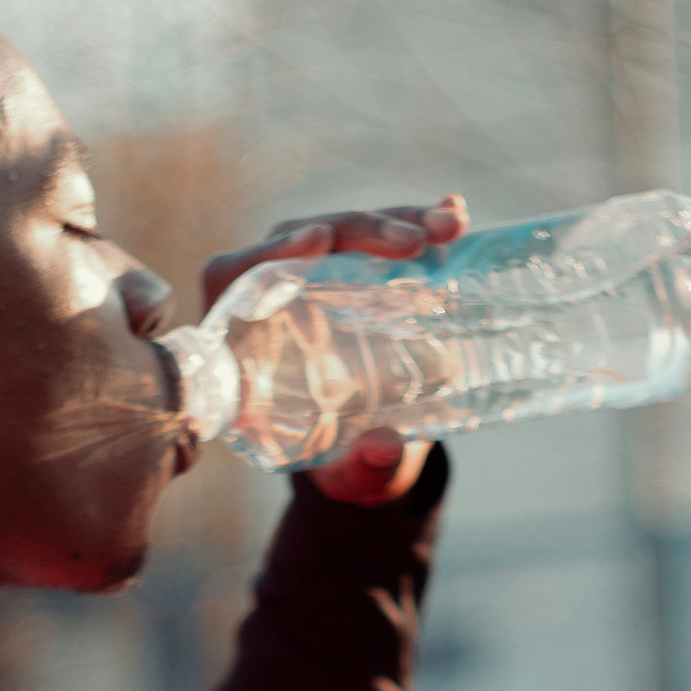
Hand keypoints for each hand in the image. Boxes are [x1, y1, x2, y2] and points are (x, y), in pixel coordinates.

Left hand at [200, 194, 467, 506]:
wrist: (378, 448)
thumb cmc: (346, 463)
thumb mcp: (351, 476)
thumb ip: (361, 469)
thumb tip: (382, 449)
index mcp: (247, 342)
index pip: (234, 277)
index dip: (265, 254)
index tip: (314, 243)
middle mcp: (278, 295)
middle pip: (301, 239)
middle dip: (358, 231)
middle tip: (411, 244)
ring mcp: (322, 272)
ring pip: (348, 228)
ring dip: (399, 219)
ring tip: (450, 228)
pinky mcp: (364, 265)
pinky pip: (387, 231)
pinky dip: (422, 219)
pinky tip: (456, 215)